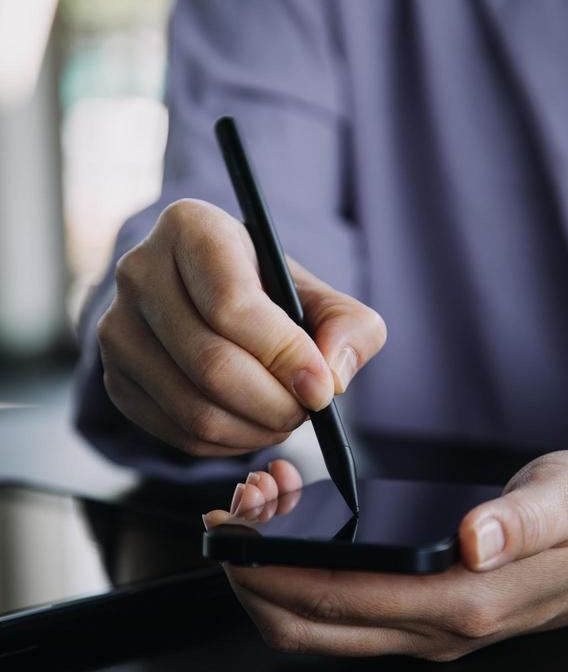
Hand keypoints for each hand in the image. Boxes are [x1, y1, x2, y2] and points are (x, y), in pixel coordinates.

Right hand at [97, 199, 385, 456]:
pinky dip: (227, 444)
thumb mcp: (315, 290)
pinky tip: (252, 424)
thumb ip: (348, 324)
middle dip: (274, 402)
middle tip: (309, 408)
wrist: (204, 299)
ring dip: (254, 429)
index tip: (321, 387)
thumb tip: (333, 375)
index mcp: (190, 228)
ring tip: (287, 416)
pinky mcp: (115, 379)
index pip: (231, 303)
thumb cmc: (265, 291)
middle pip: (210, 362)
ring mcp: (117, 328)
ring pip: (192, 407)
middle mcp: (139, 271)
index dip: (283, 354)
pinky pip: (176, 433)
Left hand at [203, 450, 567, 658]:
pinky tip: (305, 531)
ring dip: (274, 581)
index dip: (272, 571)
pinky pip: (348, 614)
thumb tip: (474, 538)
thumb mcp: (566, 500)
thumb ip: (519, 521)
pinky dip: (306, 580)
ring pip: (322, 627)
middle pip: (310, 628)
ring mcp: (431, 629)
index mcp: (461, 600)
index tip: (235, 531)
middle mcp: (437, 628)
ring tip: (262, 515)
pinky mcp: (432, 614)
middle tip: (234, 518)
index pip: (338, 601)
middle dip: (253, 579)